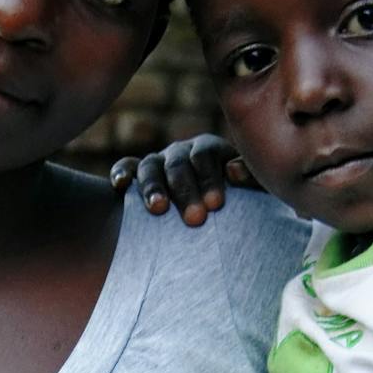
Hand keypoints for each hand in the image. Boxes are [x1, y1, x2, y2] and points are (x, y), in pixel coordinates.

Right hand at [110, 134, 252, 224]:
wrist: (219, 220)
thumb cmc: (238, 207)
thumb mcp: (253, 193)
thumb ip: (251, 180)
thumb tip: (232, 170)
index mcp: (210, 151)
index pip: (206, 156)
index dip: (210, 179)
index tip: (216, 205)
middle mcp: (182, 153)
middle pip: (178, 164)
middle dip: (186, 191)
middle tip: (195, 219)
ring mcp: (159, 163)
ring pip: (150, 166)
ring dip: (152, 187)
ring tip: (159, 210)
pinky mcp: (138, 176)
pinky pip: (126, 168)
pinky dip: (121, 173)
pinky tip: (120, 187)